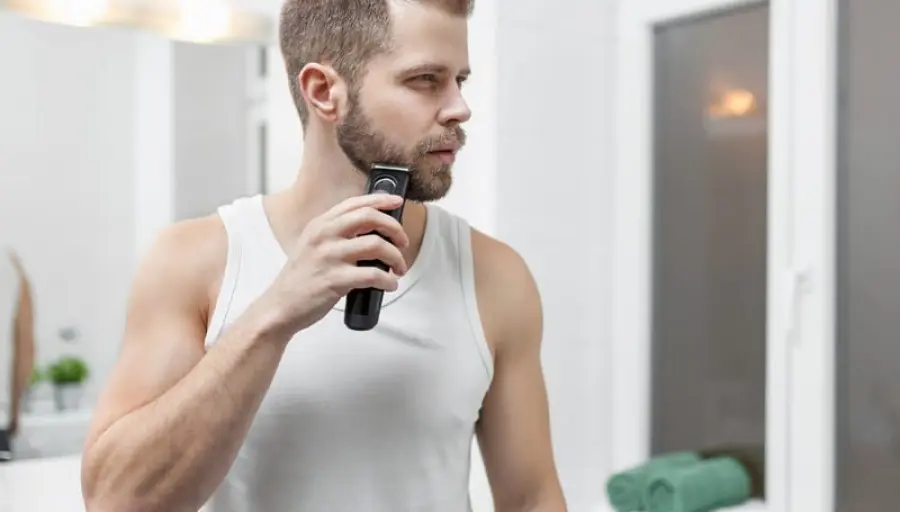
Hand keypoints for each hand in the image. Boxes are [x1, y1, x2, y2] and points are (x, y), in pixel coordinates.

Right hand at [258, 194, 409, 337]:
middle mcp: (324, 236)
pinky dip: (388, 280)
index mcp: (320, 225)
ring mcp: (329, 257)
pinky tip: (390, 285)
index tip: (398, 202)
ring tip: (399, 269)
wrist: (281, 306)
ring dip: (396, 257)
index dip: (381, 200)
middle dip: (394, 228)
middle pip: (369, 217)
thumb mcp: (313, 245)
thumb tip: (373, 229)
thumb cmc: (302, 278)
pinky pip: (373, 275)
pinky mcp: (334, 280)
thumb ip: (336, 233)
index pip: (355, 203)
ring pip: (376, 245)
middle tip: (403, 242)